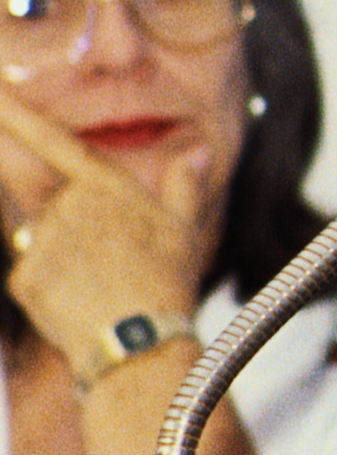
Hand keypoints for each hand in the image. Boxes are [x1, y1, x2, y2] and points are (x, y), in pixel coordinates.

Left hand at [0, 86, 208, 362]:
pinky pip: (34, 278)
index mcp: (105, 187)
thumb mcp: (185, 228)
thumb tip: (199, 151)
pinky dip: (53, 292)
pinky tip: (80, 307)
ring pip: (47, 245)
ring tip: (104, 292)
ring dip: (69, 264)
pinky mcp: (24, 276)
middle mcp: (67, 206)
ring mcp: (43, 240)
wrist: (139, 339)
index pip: (54, 142)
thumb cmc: (167, 281)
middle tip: (113, 270)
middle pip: (59, 211)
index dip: (18, 115)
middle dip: (79, 237)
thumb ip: (185, 185)